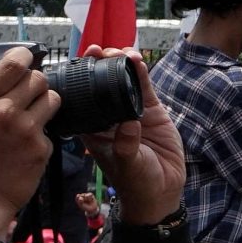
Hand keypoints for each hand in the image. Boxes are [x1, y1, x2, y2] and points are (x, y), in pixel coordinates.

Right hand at [0, 50, 56, 238]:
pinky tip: (26, 142)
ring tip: (30, 112)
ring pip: (52, 98)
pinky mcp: (42, 148)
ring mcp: (27, 130)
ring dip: (44, 101)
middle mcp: (6, 112)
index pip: (15, 63)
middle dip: (33, 81)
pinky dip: (42, 132)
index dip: (23, 56)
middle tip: (24, 91)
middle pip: (39, 78)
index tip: (21, 60)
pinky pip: (51, 129)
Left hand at [76, 47, 184, 221]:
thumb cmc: (138, 183)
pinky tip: (136, 59)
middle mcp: (109, 117)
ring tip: (119, 51)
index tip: (78, 64)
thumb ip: (126, 147)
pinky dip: (140, 72)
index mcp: (93, 129)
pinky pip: (144, 88)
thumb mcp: (128, 166)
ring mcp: (130, 112)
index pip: (81, 99)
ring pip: (122, 81)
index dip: (79, 79)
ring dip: (119, 64)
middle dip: (98, 66)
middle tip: (99, 51)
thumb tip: (129, 124)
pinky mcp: (151, 111)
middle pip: (100, 85)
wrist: (162, 191)